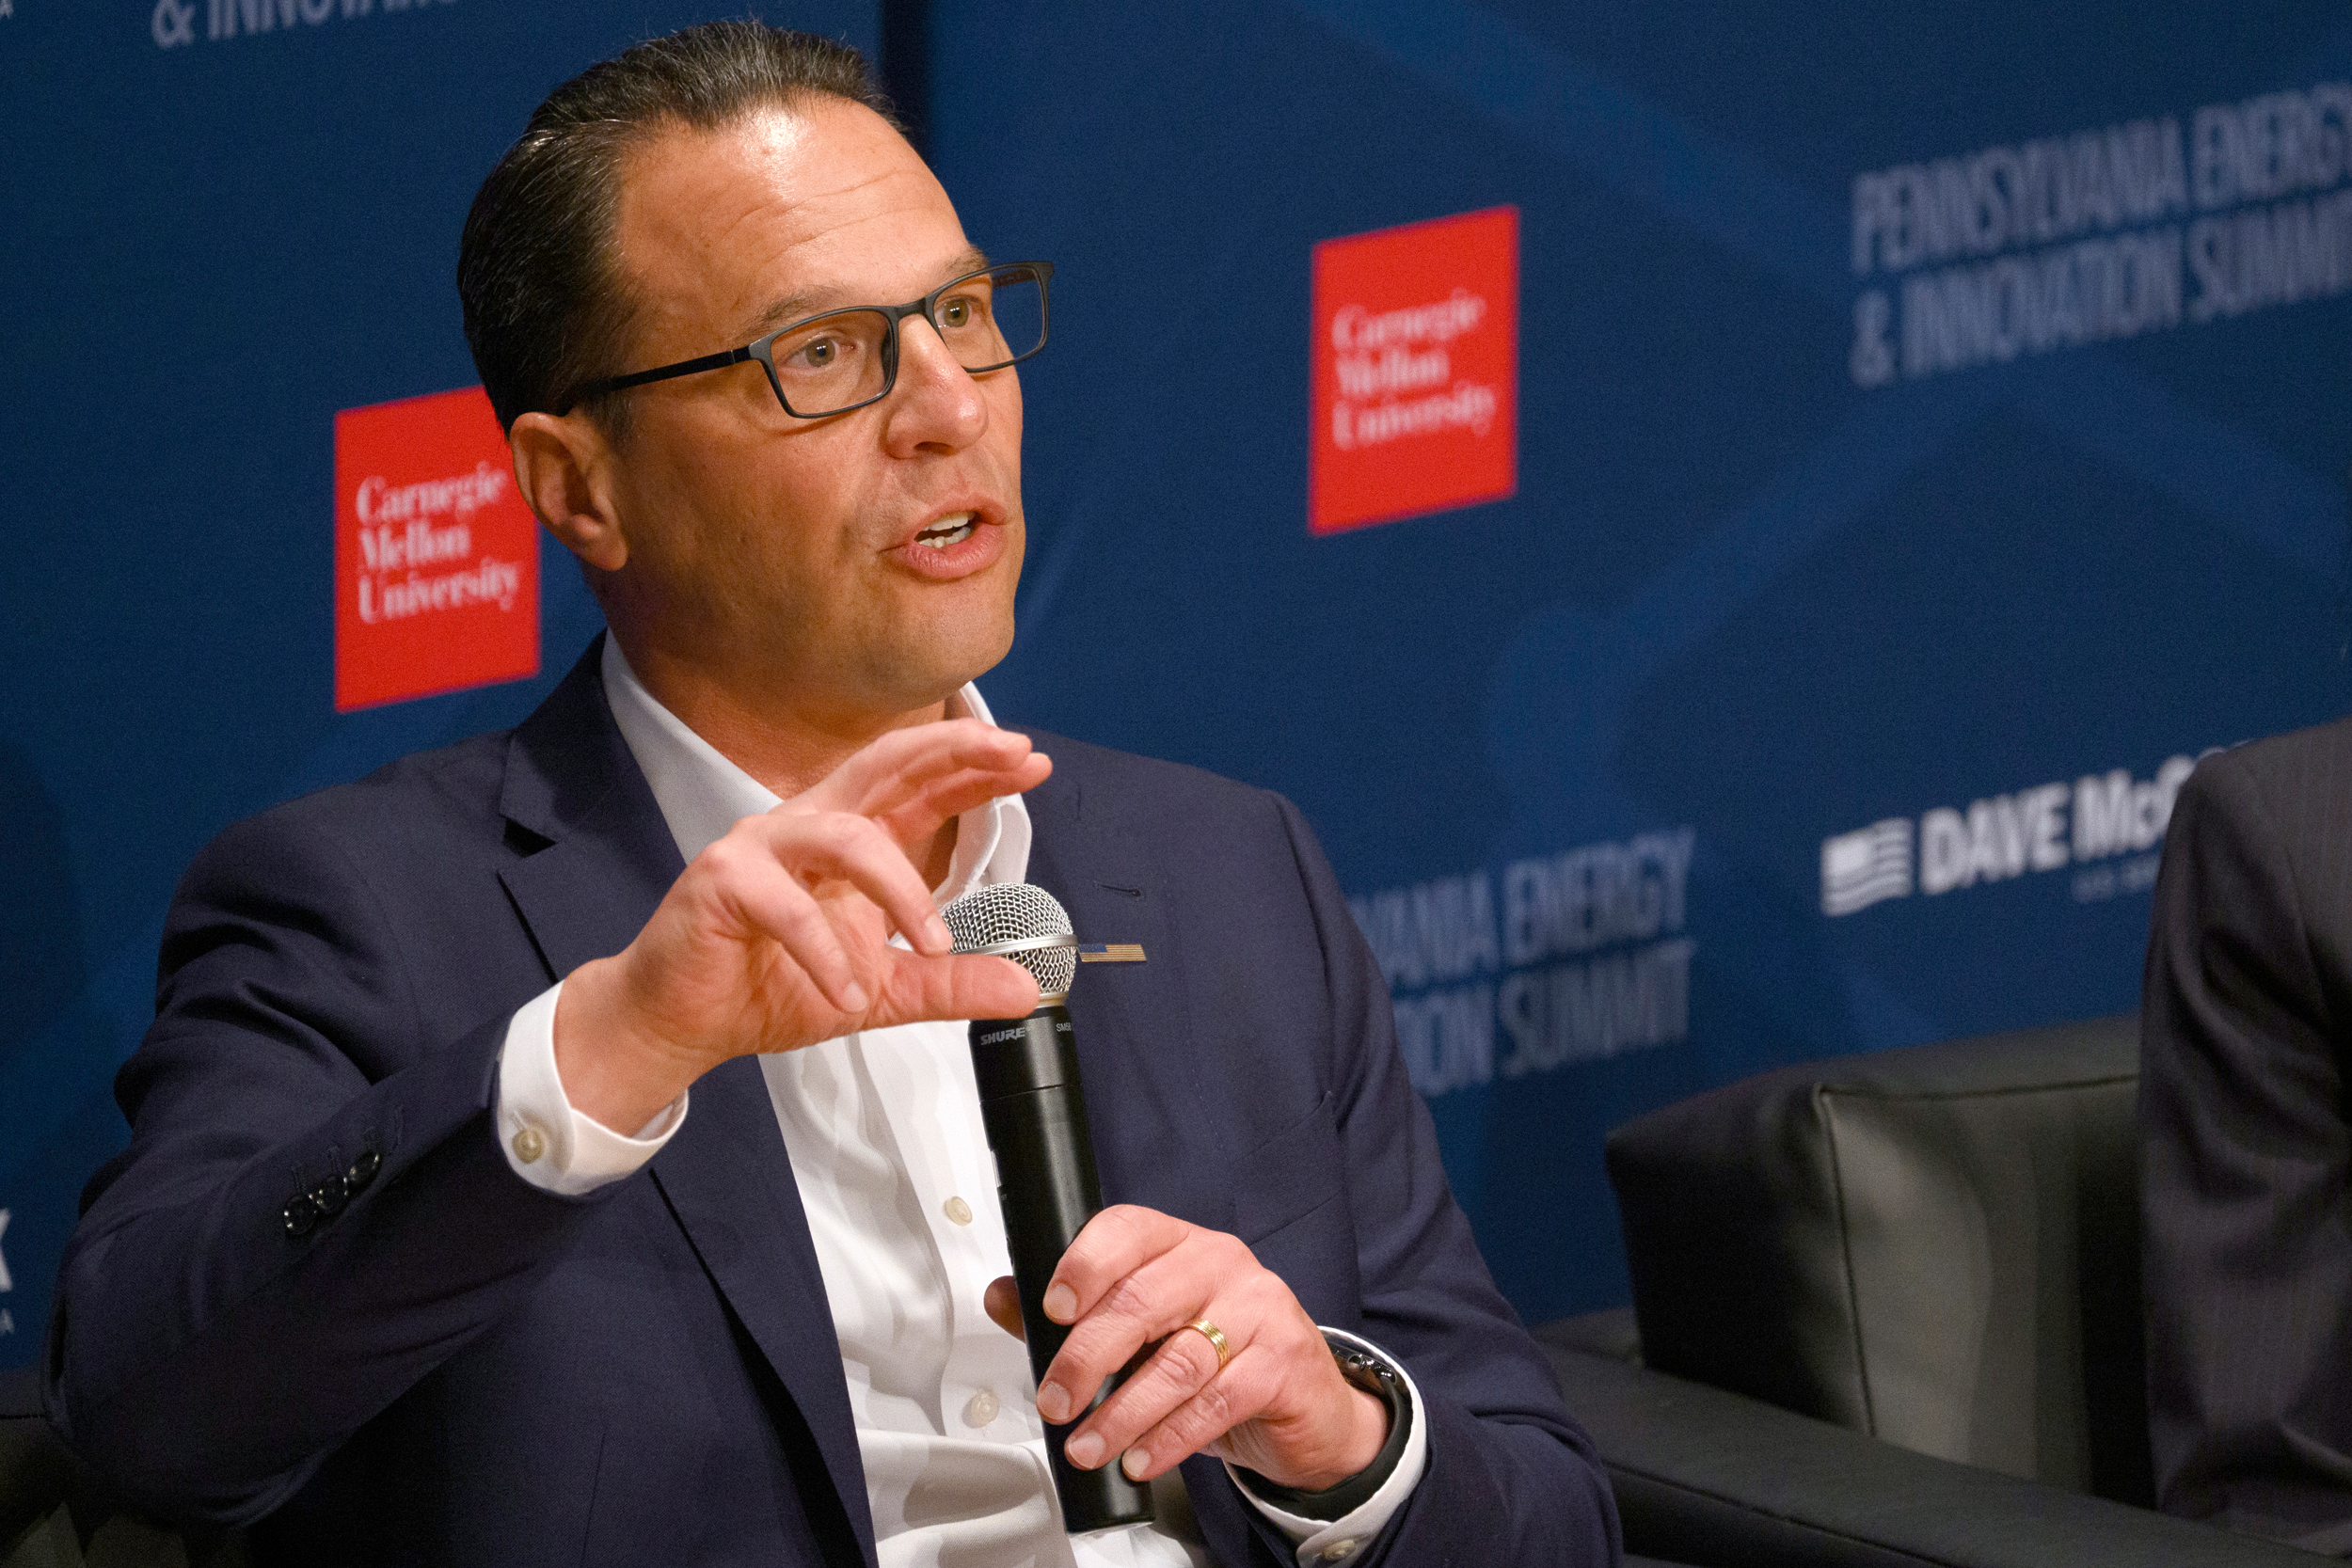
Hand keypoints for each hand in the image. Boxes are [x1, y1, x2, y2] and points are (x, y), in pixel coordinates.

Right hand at [555, 719, 1050, 1129]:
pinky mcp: (724, 880)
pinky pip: (788, 907)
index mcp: (849, 837)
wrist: (686, 1022)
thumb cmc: (772, 985)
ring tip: (932, 944)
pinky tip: (851, 994)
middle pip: (885, 766)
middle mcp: (809, 825)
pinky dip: (827, 954)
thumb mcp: (883, 991)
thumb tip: (1025, 988)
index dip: (974, 768)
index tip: (1032, 760)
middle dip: (952, 754)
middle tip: (1011, 754)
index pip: (920, 787)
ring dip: (899, 890)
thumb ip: (949, 983)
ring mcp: (763, 846)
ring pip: (846, 836)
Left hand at [984, 1206, 1388, 1490]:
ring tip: (1089, 1445)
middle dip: (1087, 1358)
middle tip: (1057, 1402)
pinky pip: (1215, 1401)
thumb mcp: (1146, 1336)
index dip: (1084, 1266)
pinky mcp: (1282, 1362)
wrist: (1306, 1408)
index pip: (1127, 1231)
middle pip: (1142, 1300)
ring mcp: (1258, 1309)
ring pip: (1177, 1359)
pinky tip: (1140, 1457)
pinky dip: (1169, 1436)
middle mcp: (1221, 1264)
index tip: (1051, 1312)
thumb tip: (1003, 1298)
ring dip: (1122, 1411)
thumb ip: (1077, 1317)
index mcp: (1180, 1244)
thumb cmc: (1218, 1361)